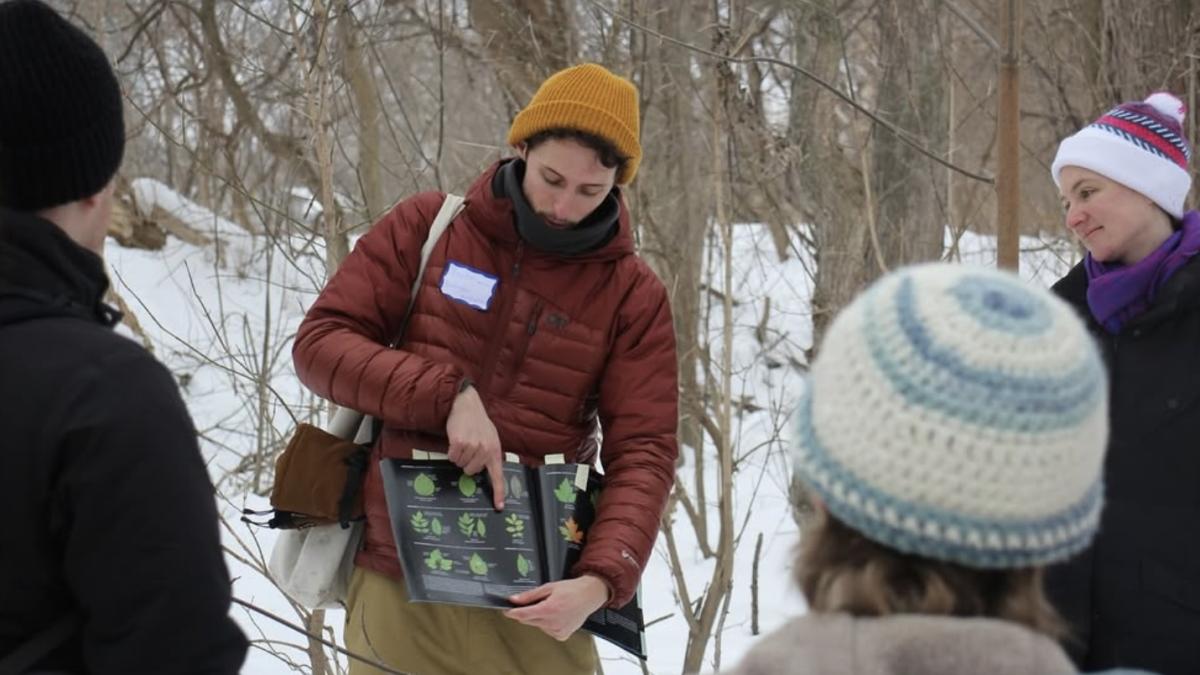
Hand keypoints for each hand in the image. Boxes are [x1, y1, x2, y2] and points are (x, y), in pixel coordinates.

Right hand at [445, 385, 504, 509]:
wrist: (467, 405)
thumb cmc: (478, 422)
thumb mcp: (490, 437)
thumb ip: (489, 453)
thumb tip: (484, 469)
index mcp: (495, 451)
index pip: (498, 476)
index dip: (499, 492)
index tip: (499, 507)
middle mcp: (486, 450)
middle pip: (471, 471)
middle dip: (467, 462)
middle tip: (469, 447)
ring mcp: (473, 447)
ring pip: (460, 464)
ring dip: (459, 455)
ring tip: (463, 441)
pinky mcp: (459, 443)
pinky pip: (452, 457)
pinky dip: (451, 450)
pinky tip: (456, 439)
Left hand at [502, 575, 610, 640]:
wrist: (589, 595)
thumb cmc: (572, 589)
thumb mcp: (549, 587)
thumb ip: (530, 595)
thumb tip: (514, 600)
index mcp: (549, 609)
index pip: (523, 615)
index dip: (512, 613)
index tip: (506, 611)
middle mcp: (553, 622)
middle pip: (529, 620)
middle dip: (528, 612)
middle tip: (537, 602)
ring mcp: (558, 631)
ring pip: (538, 625)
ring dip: (539, 618)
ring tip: (551, 607)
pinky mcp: (562, 635)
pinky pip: (547, 630)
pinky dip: (547, 624)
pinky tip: (557, 615)